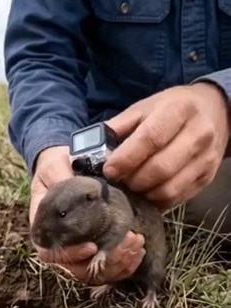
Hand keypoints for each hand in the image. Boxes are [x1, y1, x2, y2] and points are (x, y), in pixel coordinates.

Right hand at [30, 146, 145, 283]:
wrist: (68, 168)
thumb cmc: (57, 169)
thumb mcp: (54, 167)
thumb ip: (58, 177)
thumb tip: (66, 183)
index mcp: (44, 231)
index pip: (50, 255)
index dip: (71, 255)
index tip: (92, 246)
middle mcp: (60, 246)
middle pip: (78, 270)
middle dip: (106, 261)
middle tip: (128, 241)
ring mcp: (79, 251)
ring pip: (96, 273)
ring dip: (120, 262)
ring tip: (137, 241)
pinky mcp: (96, 252)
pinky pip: (110, 270)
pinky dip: (126, 265)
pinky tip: (139, 249)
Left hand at [103, 83, 229, 209]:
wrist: (216, 112)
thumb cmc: (173, 108)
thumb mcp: (146, 107)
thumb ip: (120, 126)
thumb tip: (92, 148)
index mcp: (178, 110)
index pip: (151, 138)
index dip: (127, 158)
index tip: (109, 170)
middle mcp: (198, 134)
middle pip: (161, 168)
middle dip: (133, 180)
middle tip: (119, 182)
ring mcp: (206, 159)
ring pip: (170, 188)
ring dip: (144, 193)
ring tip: (132, 188)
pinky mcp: (207, 178)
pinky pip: (178, 198)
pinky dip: (157, 201)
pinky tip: (146, 193)